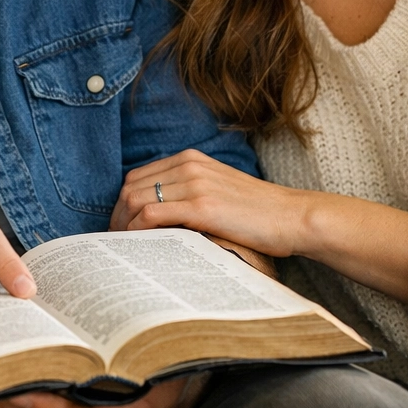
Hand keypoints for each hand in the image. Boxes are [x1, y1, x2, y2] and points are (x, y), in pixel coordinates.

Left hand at [110, 149, 307, 257]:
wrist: (292, 216)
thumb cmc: (259, 212)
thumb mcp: (219, 190)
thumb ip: (190, 193)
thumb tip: (158, 219)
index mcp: (191, 158)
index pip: (137, 176)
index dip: (122, 203)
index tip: (119, 227)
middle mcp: (188, 165)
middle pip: (131, 187)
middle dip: (116, 216)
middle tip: (114, 242)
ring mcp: (194, 184)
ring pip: (136, 200)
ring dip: (123, 226)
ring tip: (123, 248)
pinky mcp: (202, 206)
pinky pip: (153, 216)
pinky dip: (137, 231)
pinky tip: (138, 247)